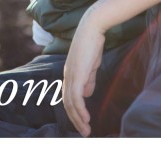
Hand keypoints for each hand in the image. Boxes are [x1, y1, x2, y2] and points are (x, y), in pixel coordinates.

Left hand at [63, 10, 105, 136]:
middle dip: (75, 120)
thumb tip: (87, 95)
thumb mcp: (91, 66)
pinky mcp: (77, 74)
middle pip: (67, 103)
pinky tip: (86, 118)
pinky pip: (76, 97)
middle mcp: (67, 76)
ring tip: (86, 130)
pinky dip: (79, 109)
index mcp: (70, 74)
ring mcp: (70, 75)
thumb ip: (88, 80)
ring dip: (78, 118)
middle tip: (84, 132)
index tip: (83, 123)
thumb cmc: (92, 44)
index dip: (74, 111)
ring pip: (70, 103)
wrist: (92, 28)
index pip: (69, 97)